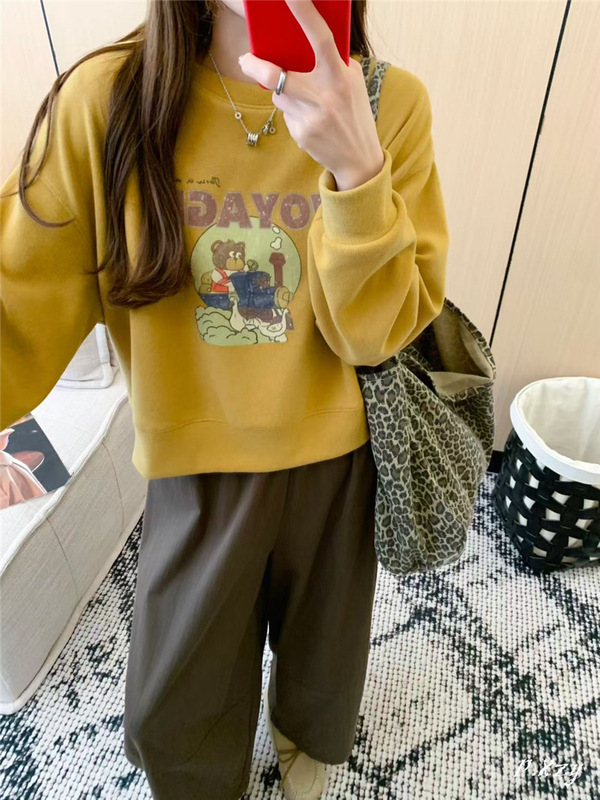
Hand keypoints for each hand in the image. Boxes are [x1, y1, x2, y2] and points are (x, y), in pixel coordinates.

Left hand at [238, 0, 384, 190]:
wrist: (358, 159)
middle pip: (277, 76)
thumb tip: (302, 41)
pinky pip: (286, 115)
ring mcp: (311, 117)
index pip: (321, 39)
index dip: (305, 14)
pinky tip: (311, 122)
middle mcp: (324, 97)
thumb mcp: (352, 83)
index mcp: (340, 77)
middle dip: (256, 67)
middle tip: (245, 60)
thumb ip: (332, 63)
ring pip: (279, 95)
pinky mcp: (301, 134)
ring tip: (301, 99)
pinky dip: (294, 113)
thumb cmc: (353, 112)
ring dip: (282, 92)